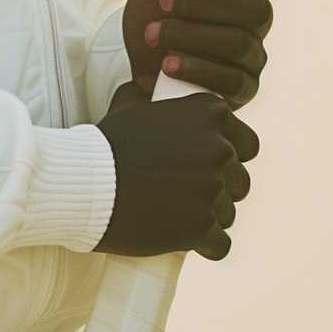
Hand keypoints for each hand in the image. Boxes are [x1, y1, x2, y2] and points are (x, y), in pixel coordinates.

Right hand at [91, 86, 258, 260]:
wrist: (85, 184)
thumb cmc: (105, 143)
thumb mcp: (129, 104)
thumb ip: (152, 95)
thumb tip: (153, 86)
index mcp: (210, 115)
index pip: (247, 143)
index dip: (229, 157)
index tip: (206, 166)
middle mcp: (219, 149)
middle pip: (239, 180)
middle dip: (219, 189)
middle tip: (189, 195)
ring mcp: (212, 190)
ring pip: (229, 212)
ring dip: (210, 217)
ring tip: (181, 218)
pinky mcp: (201, 227)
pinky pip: (221, 244)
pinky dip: (207, 246)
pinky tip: (190, 243)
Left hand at [119, 0, 274, 105]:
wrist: (133, 58)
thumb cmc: (153, 12)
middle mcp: (254, 21)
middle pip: (256, 9)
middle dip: (202, 6)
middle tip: (163, 4)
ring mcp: (252, 56)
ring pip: (239, 43)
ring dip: (188, 36)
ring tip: (154, 35)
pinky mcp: (242, 89)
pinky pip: (232, 81)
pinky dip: (195, 70)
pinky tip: (168, 64)